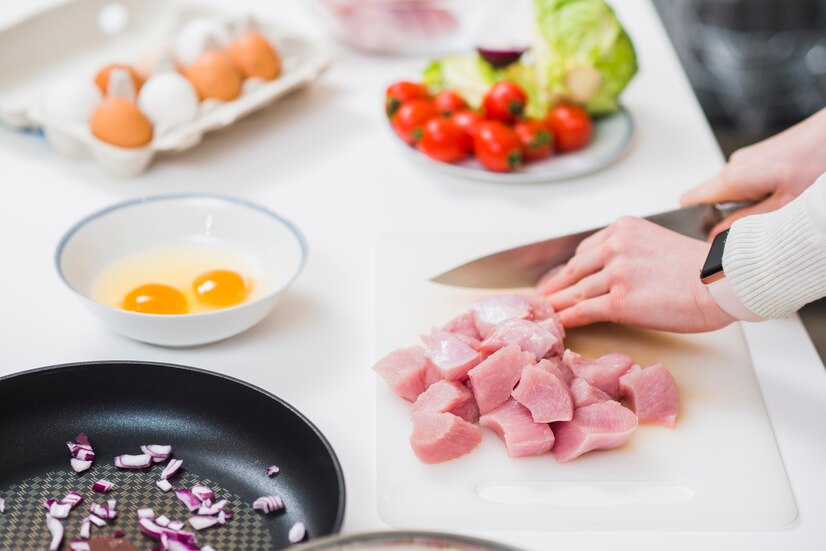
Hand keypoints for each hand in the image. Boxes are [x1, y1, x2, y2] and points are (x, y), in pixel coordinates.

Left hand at [536, 217, 734, 331]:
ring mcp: (615, 274)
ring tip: (546, 313)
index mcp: (623, 229)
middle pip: (575, 270)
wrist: (723, 281)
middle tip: (542, 296)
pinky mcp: (619, 301)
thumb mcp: (659, 243)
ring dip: (557, 305)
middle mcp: (615, 247)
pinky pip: (583, 311)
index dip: (570, 268)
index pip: (585, 250)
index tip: (559, 277)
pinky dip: (568, 318)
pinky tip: (559, 325)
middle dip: (555, 285)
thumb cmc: (703, 268)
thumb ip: (632, 251)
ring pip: (575, 291)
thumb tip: (613, 270)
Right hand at [681, 107, 825, 237]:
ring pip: (729, 192)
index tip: (709, 237)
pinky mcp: (757, 158)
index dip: (694, 222)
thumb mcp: (783, 204)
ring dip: (745, 205)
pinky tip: (780, 194)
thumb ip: (746, 222)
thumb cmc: (817, 160)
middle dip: (726, 217)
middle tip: (754, 226)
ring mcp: (745, 160)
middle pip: (709, 199)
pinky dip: (756, 194)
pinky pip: (743, 183)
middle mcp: (733, 166)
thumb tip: (717, 237)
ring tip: (776, 206)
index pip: (689, 202)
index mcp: (732, 178)